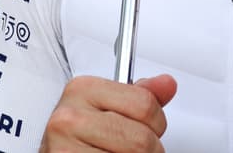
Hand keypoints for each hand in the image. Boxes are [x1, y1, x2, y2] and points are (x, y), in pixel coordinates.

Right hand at [40, 74, 176, 151]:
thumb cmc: (78, 137)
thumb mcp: (106, 108)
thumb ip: (138, 97)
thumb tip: (167, 84)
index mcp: (82, 89)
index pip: (144, 104)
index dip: (156, 122)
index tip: (147, 127)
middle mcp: (70, 117)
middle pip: (141, 139)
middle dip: (148, 150)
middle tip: (132, 149)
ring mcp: (66, 147)